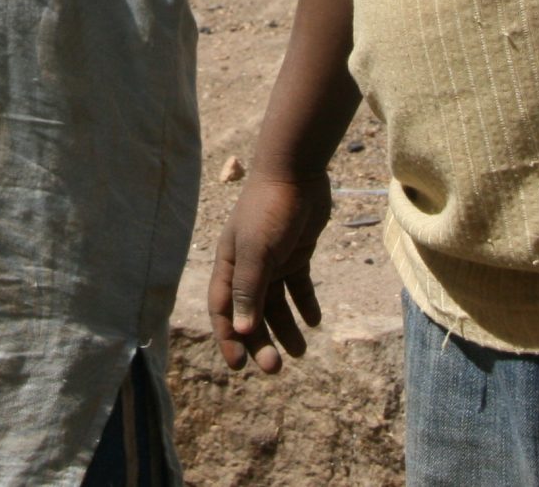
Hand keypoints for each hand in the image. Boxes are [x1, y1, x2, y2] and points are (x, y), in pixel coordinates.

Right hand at [209, 171, 332, 373]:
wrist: (297, 171)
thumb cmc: (270, 209)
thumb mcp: (257, 251)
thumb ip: (248, 289)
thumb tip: (241, 329)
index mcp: (229, 265)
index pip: (223, 310)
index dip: (228, 338)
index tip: (240, 366)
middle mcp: (248, 266)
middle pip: (250, 312)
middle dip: (260, 341)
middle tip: (275, 367)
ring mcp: (273, 260)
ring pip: (276, 304)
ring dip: (285, 328)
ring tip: (300, 352)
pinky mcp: (296, 253)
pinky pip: (298, 286)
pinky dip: (305, 304)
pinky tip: (315, 321)